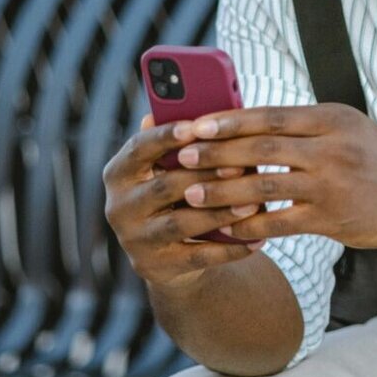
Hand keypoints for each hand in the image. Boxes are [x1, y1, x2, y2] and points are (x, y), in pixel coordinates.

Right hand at [102, 114, 264, 288]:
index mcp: (120, 173)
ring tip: (253, 205)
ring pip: (181, 222)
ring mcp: (134, 239)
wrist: (170, 256)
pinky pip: (197, 255)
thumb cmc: (180, 195)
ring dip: (220, 213)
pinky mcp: (154, 266)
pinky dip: (229, 248)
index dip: (167, 137)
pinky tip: (257, 239)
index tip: (196, 127)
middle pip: (164, 186)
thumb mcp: (174, 169)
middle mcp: (119, 206)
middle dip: (206, 176)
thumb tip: (208, 109)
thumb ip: (185, 144)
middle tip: (241, 169)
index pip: (139, 148)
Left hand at [169, 104, 376, 260]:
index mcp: (333, 119)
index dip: (227, 120)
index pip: (269, 115)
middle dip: (215, 152)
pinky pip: (278, 222)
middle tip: (181, 156)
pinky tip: (228, 229)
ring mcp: (332, 184)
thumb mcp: (350, 131)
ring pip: (263, 185)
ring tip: (191, 195)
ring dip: (222, 191)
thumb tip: (250, 125)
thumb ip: (307, 128)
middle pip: (260, 147)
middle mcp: (332, 148)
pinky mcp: (331, 219)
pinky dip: (249, 226)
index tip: (194, 124)